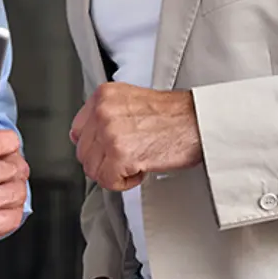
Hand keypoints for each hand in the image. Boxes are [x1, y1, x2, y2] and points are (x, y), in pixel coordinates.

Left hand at [70, 83, 201, 190]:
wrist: (200, 121)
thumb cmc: (174, 116)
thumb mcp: (131, 103)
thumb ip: (107, 116)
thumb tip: (89, 139)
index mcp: (103, 96)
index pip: (77, 131)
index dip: (95, 147)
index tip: (109, 150)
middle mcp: (102, 111)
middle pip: (83, 153)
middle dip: (105, 162)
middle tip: (128, 158)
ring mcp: (109, 131)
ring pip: (93, 170)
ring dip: (115, 172)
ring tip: (136, 162)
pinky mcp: (120, 153)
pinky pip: (107, 181)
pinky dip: (124, 182)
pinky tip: (141, 169)